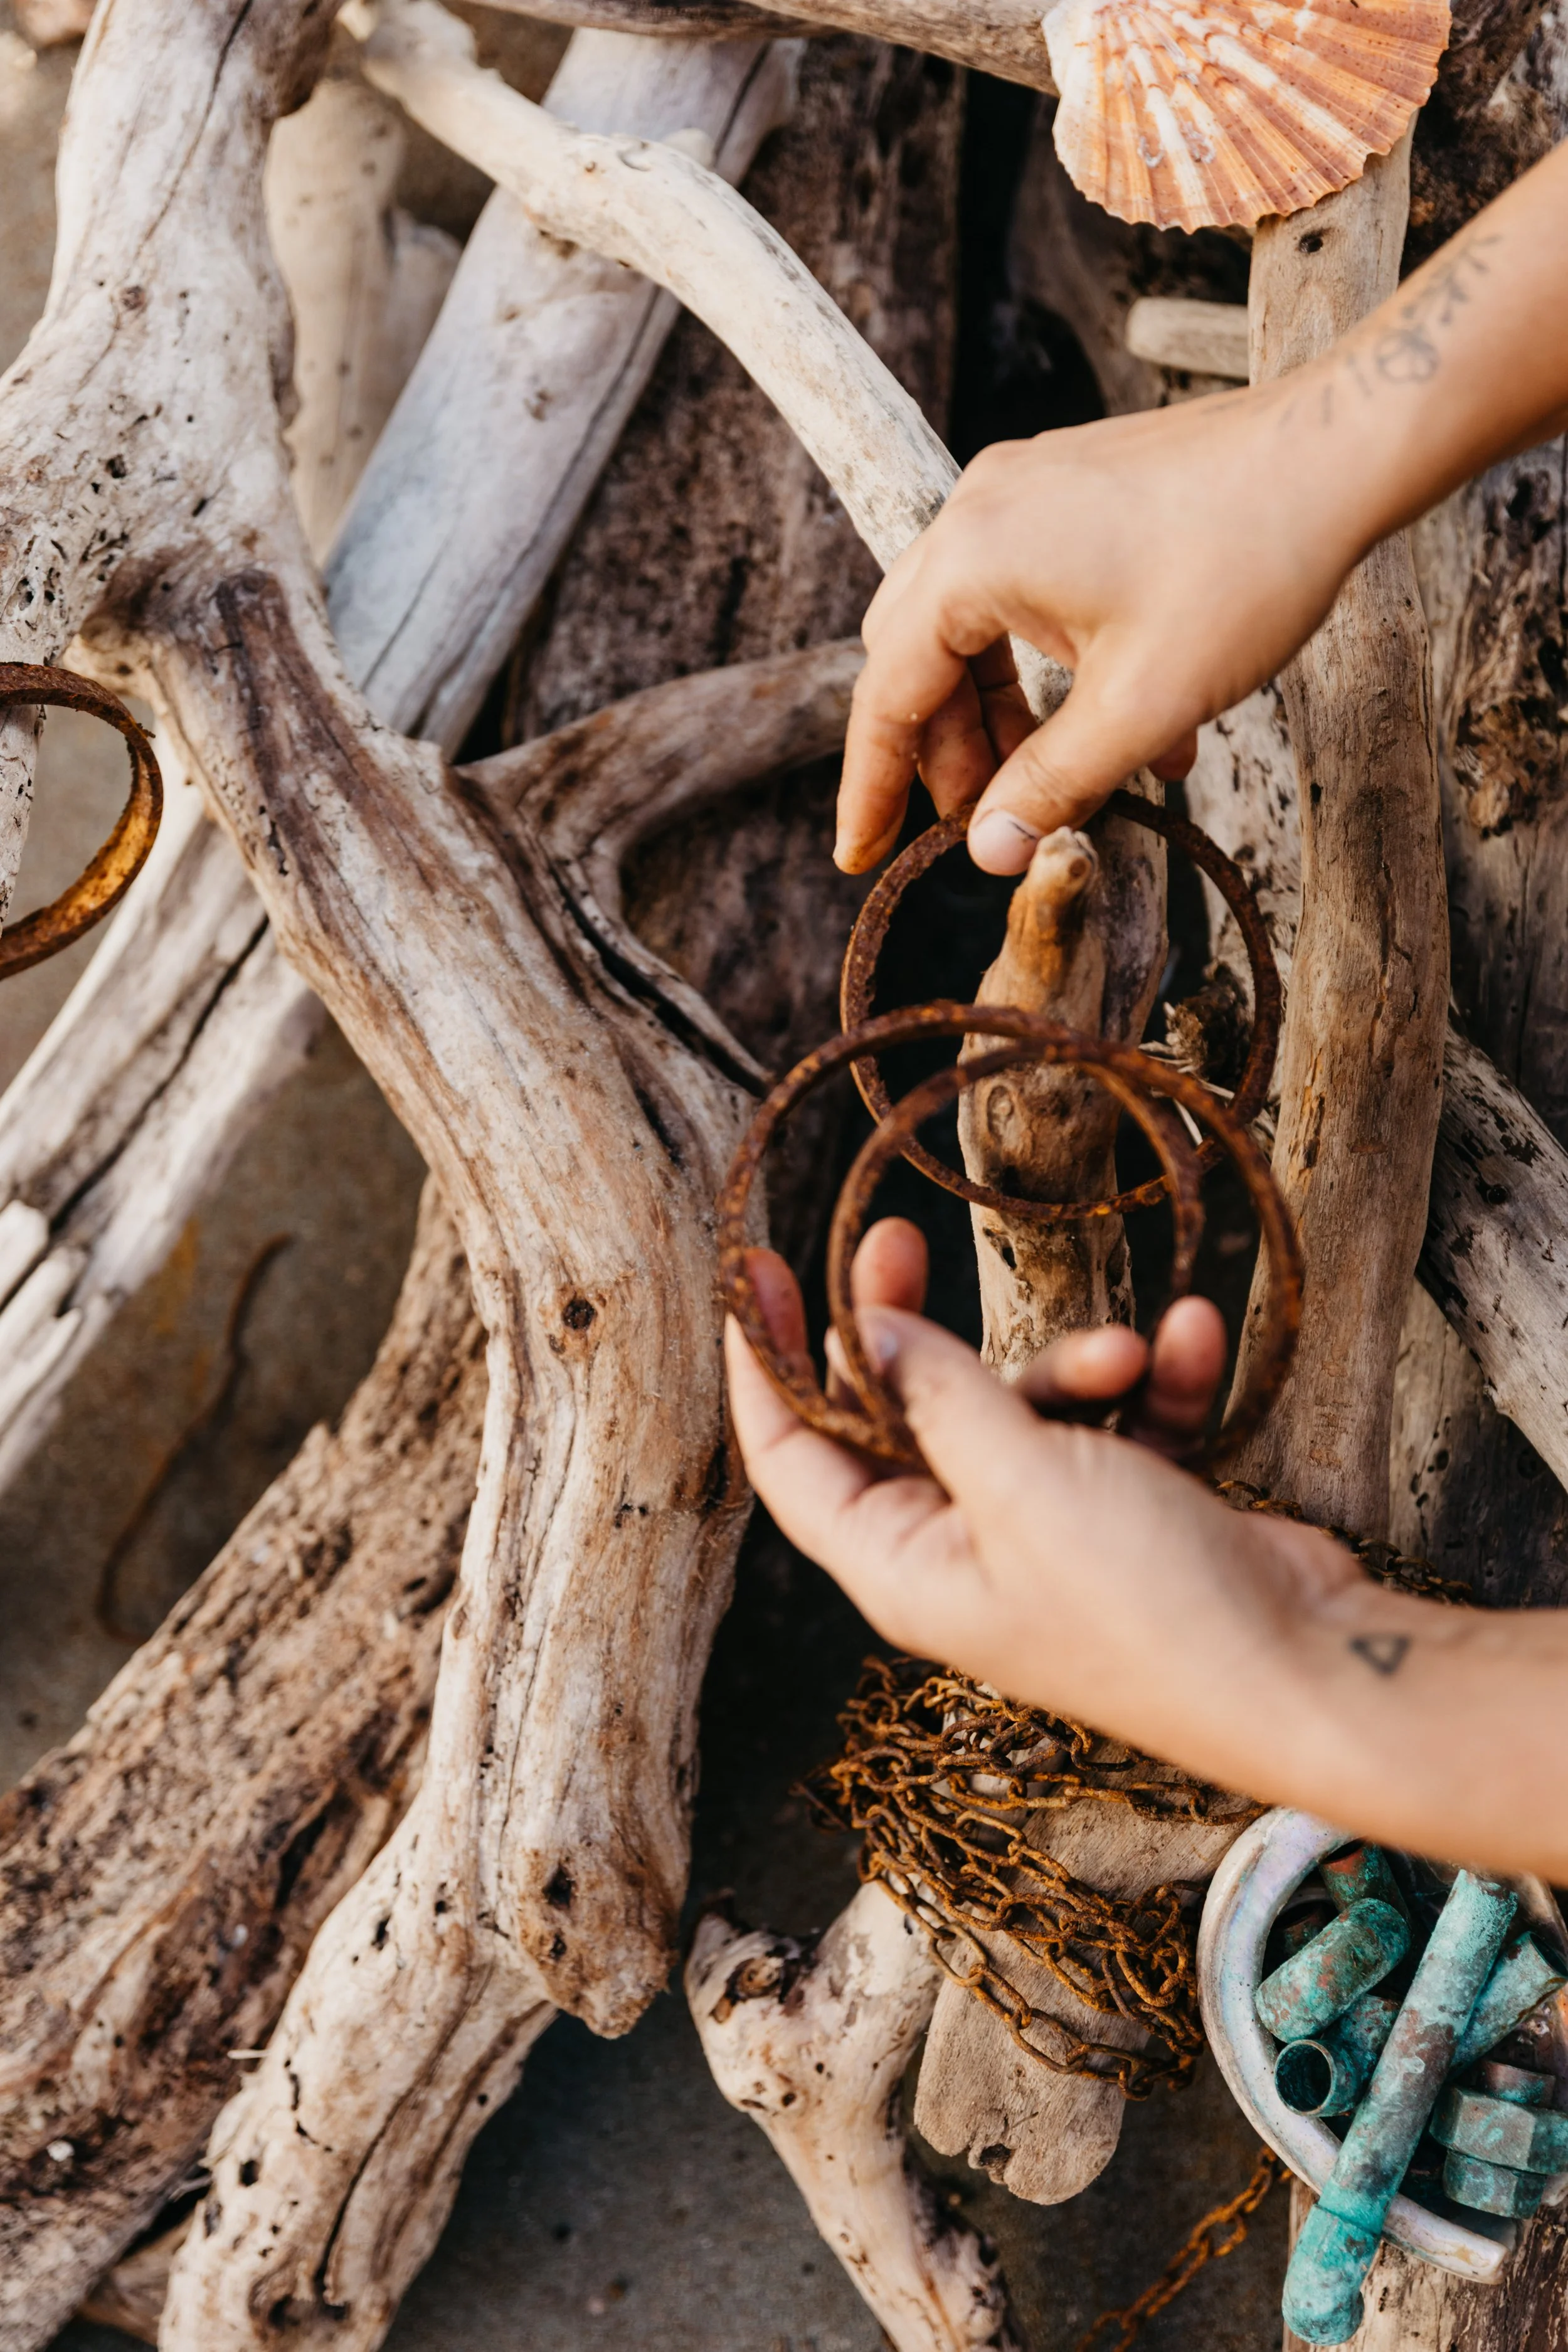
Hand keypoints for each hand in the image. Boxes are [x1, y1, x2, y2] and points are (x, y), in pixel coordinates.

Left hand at [726, 1218, 1363, 1798]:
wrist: (1307, 1671)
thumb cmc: (1149, 1605)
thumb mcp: (1021, 1482)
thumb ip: (938, 1394)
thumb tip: (865, 1329)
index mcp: (902, 1565)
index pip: (791, 1458)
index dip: (763, 1365)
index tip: (754, 1271)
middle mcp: (960, 1552)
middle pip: (901, 1415)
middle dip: (915, 1330)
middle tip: (898, 1236)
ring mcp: (1045, 1535)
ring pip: (1019, 1408)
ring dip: (1074, 1363)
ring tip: (1130, 1351)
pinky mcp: (1128, 1516)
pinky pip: (1112, 1423)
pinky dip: (1149, 1384)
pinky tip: (1193, 1342)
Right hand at [835, 391, 1362, 875]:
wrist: (1338, 451)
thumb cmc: (1245, 564)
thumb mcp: (1143, 704)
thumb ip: (1053, 785)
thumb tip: (990, 852)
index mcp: (972, 557)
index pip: (886, 693)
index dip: (872, 787)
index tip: (861, 857)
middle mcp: (980, 511)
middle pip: (917, 658)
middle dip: (946, 753)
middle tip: (985, 826)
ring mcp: (1025, 493)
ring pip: (973, 629)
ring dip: (1006, 716)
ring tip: (1066, 786)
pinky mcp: (1072, 492)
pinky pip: (1026, 594)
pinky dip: (1050, 667)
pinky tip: (1126, 726)